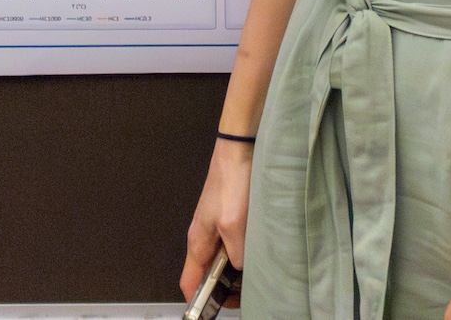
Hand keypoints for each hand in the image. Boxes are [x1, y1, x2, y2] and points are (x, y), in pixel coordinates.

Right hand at [180, 138, 253, 303]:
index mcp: (197, 241)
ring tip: (257, 277)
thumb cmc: (232, 182)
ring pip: (223, 261)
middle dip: (224, 289)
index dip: (198, 300)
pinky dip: (245, 254)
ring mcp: (217, 227)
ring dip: (237, 271)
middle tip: (247, 294)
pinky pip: (234, 246)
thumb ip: (237, 253)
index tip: (214, 310)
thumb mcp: (234, 225)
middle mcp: (204, 237)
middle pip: (207, 274)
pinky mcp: (230, 218)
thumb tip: (241, 269)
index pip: (188, 282)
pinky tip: (262, 253)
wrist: (240, 148)